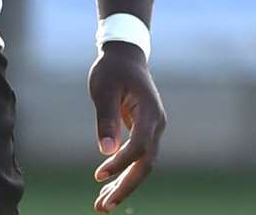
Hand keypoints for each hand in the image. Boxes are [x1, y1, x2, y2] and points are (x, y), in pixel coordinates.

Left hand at [88, 43, 166, 212]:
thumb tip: (105, 151)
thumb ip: (106, 118)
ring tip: (102, 205)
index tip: (98, 176)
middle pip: (146, 164)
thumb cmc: (112, 69)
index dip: (121, 164)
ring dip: (124, 185)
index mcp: (150, 112)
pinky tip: (107, 188)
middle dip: (126, 187)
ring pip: (142, 165)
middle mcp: (157, 124)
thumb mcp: (104, 89)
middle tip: (103, 206)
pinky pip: (137, 158)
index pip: (139, 146)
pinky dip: (123, 173)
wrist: (125, 56)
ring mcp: (153, 130)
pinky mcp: (145, 133)